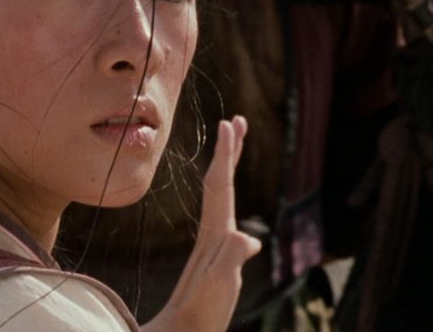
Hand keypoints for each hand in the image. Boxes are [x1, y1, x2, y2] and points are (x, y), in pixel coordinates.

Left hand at [143, 115, 261, 331]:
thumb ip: (231, 259)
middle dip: (227, 151)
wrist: (183, 330)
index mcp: (216, 232)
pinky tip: (237, 212)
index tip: (230, 124)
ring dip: (227, 168)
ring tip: (233, 147)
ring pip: (220, 196)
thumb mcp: (220, 284)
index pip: (220, 184)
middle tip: (235, 121)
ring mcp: (213, 243)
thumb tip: (248, 237)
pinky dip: (230, 199)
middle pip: (218, 181)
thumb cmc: (202, 311)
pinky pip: (224, 216)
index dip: (226, 154)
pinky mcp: (216, 256)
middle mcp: (213, 232)